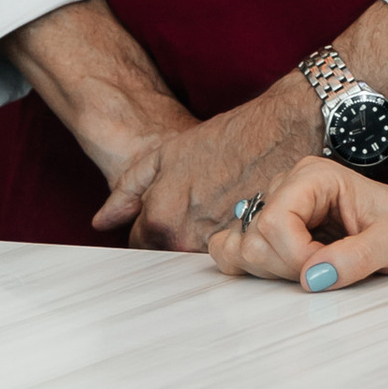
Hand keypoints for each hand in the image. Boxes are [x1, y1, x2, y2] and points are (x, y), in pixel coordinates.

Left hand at [94, 74, 321, 250]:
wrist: (285, 130)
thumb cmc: (227, 138)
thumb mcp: (165, 155)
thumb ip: (128, 190)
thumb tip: (103, 221)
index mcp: (160, 221)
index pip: (140, 246)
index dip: (152, 227)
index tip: (169, 214)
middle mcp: (187, 242)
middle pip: (168, 255)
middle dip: (176, 238)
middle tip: (196, 211)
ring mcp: (222, 248)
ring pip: (199, 258)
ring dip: (203, 243)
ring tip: (219, 212)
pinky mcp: (253, 248)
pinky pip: (232, 256)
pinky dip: (232, 242)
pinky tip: (240, 217)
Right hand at [207, 159, 387, 289]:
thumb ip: (359, 256)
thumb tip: (313, 278)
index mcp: (315, 176)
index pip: (274, 223)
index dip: (297, 257)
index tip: (332, 269)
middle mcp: (286, 185)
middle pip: (252, 239)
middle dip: (287, 268)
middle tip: (330, 268)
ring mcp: (273, 207)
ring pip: (236, 248)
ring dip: (269, 271)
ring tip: (313, 268)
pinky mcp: (269, 230)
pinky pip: (231, 252)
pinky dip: (253, 271)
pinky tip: (291, 271)